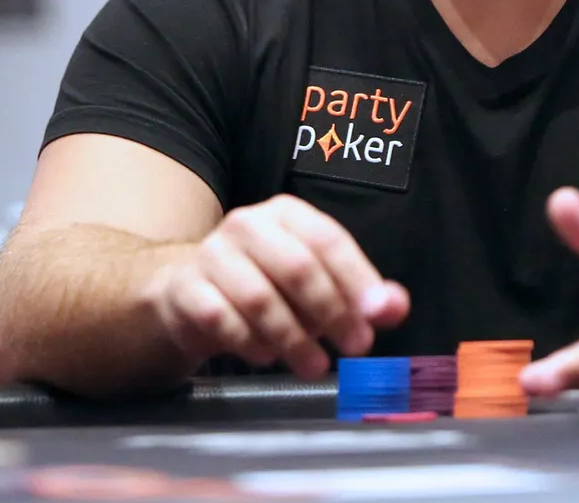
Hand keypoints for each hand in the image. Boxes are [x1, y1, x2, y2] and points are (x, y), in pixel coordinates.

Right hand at [148, 195, 407, 377]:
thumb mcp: (317, 284)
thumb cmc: (264, 285)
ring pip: (259, 298)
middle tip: (355, 348)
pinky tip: (266, 356)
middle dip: (332, 312)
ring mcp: (211, 255)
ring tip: (315, 365)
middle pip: (298, 267)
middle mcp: (247, 225)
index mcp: (286, 214)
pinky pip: (221, 320)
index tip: (376, 318)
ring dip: (293, 338)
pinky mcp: (185, 288)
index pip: (329, 240)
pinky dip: (249, 343)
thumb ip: (361, 294)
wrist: (187, 294)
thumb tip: (393, 307)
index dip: (358, 280)